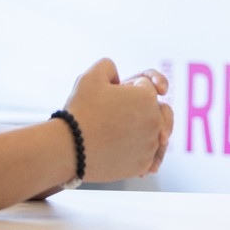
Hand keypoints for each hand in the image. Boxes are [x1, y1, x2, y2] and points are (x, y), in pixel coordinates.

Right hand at [64, 59, 168, 181]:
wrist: (68, 148)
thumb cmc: (80, 111)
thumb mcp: (91, 76)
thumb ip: (108, 66)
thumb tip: (117, 76)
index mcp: (147, 97)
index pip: (146, 86)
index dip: (129, 87)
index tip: (114, 93)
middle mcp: (155, 121)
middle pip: (161, 110)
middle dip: (152, 107)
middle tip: (144, 113)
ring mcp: (150, 145)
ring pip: (158, 134)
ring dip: (153, 131)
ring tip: (142, 132)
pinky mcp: (143, 163)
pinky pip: (151, 156)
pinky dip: (146, 153)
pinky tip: (139, 153)